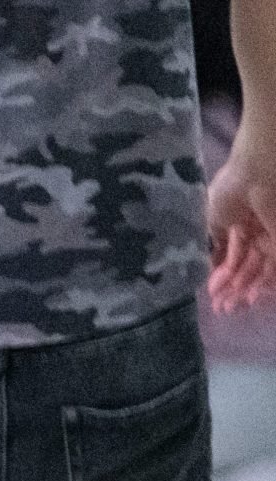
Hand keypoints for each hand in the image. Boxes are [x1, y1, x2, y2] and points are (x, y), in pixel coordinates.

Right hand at [208, 123, 275, 314]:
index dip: (222, 275)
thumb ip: (215, 244)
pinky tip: (249, 297)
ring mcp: (271, 237)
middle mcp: (258, 232)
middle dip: (233, 288)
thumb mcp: (214, 219)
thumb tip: (211, 266)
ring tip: (231, 307)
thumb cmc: (232, 190)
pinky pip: (273, 266)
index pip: (233, 255)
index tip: (211, 293)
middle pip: (247, 266)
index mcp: (241, 223)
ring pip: (260, 270)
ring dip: (245, 290)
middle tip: (220, 307)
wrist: (256, 173)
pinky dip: (264, 282)